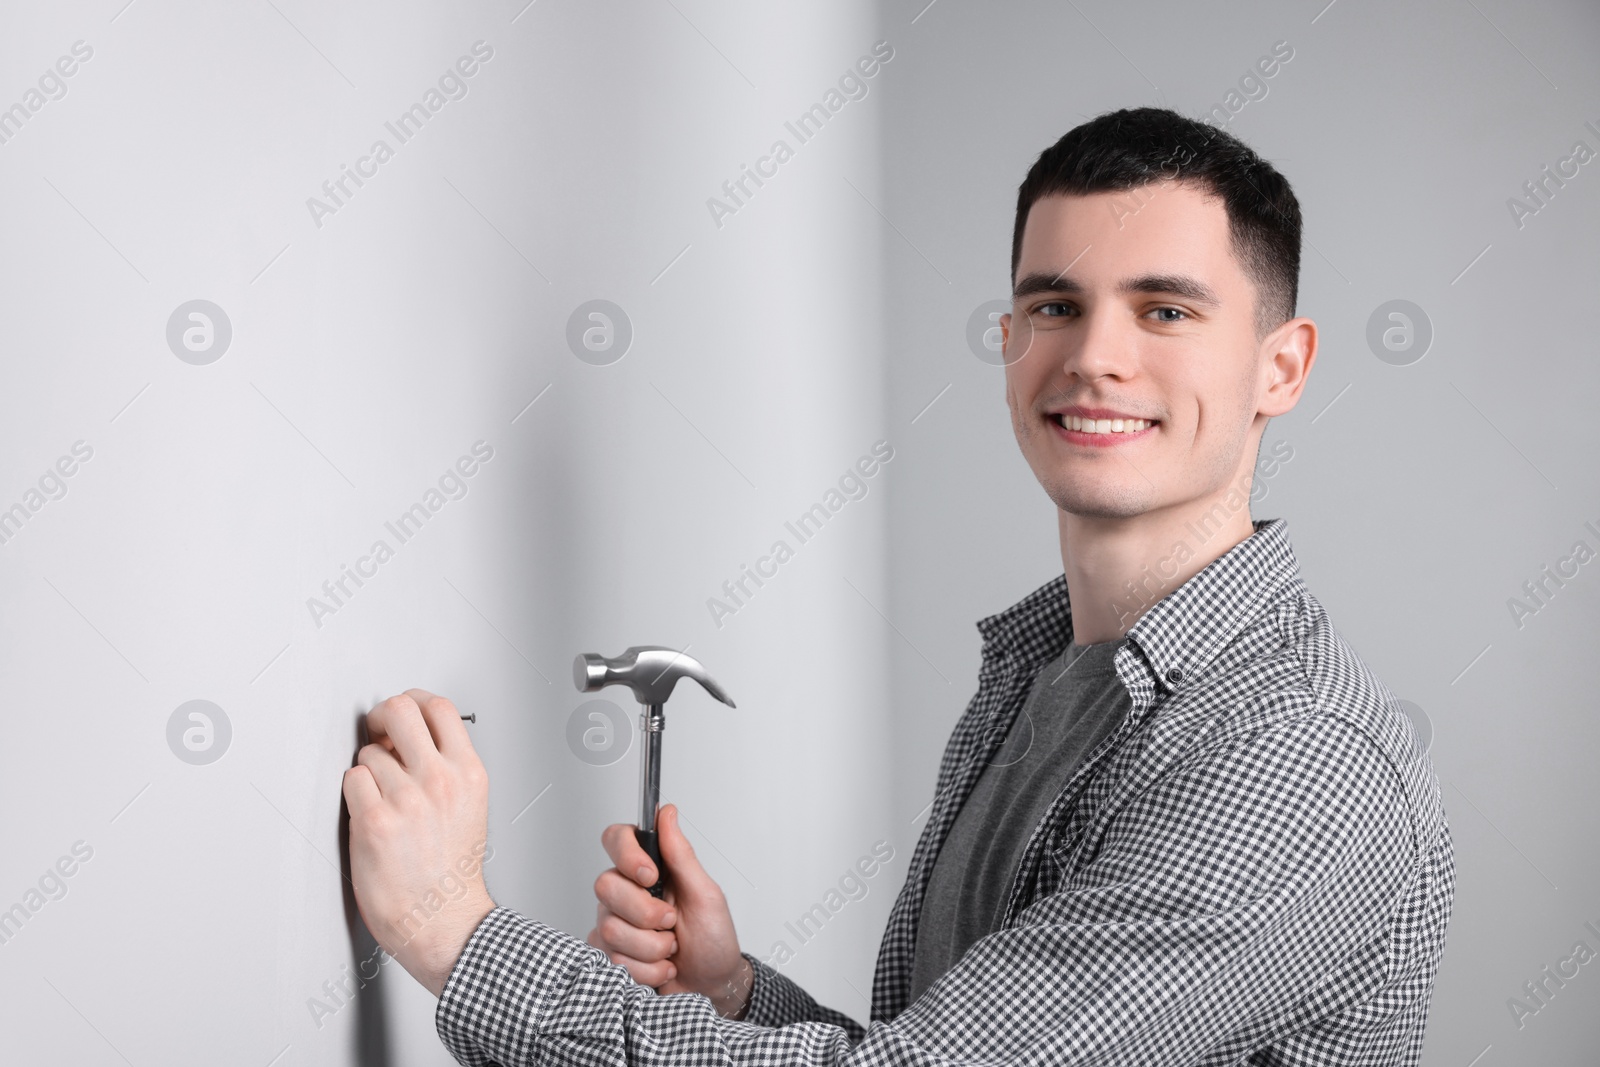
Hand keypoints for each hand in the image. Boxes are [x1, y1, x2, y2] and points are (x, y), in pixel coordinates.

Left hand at [342, 689, 495, 998]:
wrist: (442, 919)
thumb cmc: (452, 870)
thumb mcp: (470, 805)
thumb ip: (447, 765)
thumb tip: (407, 736)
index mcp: (469, 773)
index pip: (439, 707)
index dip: (413, 701)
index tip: (401, 713)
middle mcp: (440, 780)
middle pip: (401, 709)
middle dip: (381, 716)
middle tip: (377, 733)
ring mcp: (407, 799)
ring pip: (369, 753)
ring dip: (369, 771)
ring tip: (381, 800)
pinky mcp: (375, 821)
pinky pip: (352, 780)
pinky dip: (355, 793)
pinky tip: (370, 814)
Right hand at [588, 803, 751, 1017]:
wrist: (712, 986)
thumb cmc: (713, 939)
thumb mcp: (706, 894)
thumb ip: (681, 854)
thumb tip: (665, 812)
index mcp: (650, 869)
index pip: (616, 839)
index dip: (626, 854)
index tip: (650, 875)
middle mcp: (627, 891)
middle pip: (606, 885)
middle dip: (645, 913)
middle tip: (672, 923)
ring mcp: (614, 922)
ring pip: (609, 927)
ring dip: (651, 947)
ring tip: (671, 949)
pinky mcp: (610, 954)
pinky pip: (611, 957)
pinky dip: (645, 968)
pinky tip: (661, 966)